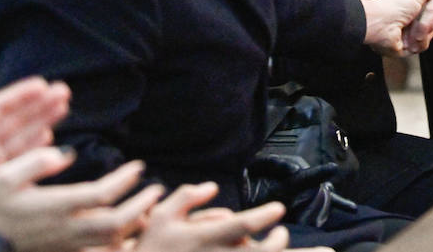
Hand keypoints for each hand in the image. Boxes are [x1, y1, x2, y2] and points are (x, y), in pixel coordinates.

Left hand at [0, 78, 69, 238]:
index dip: (20, 96)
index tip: (41, 84)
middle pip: (17, 118)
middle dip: (40, 104)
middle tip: (62, 91)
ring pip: (24, 135)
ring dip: (44, 120)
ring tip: (63, 107)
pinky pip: (22, 159)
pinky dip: (37, 147)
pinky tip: (50, 136)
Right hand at [0, 155, 162, 251]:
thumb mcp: (3, 177)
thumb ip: (35, 162)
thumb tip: (66, 154)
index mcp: (55, 206)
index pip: (102, 194)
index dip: (124, 180)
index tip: (138, 166)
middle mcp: (65, 229)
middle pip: (116, 223)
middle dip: (140, 206)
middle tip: (156, 190)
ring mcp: (65, 245)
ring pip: (110, 241)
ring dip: (133, 224)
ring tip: (146, 207)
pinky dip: (116, 242)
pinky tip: (124, 231)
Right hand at [136, 182, 291, 251]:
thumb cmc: (150, 250)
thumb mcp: (160, 218)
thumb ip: (186, 198)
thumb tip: (211, 187)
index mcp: (203, 239)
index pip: (241, 225)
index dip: (263, 216)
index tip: (278, 209)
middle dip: (277, 243)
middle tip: (282, 233)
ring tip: (277, 244)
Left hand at [361, 0, 432, 55]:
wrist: (381, 22)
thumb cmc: (395, 5)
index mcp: (401, 14)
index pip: (420, 16)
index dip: (431, 13)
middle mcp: (400, 27)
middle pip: (422, 28)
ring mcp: (401, 38)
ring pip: (422, 37)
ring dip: (430, 29)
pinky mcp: (403, 49)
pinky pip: (419, 46)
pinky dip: (425, 39)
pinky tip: (431, 29)